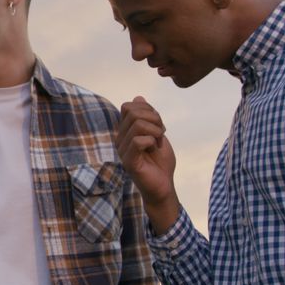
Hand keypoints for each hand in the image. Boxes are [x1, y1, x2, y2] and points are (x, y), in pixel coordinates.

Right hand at [117, 96, 180, 233]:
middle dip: (153, 117)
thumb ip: (149, 117)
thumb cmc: (160, 163)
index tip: (158, 123)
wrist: (163, 186)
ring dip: (155, 130)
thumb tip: (138, 97)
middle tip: (161, 132)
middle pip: (133, 112)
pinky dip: (151, 141)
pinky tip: (154, 149)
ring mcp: (123, 149)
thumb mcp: (158, 134)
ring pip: (137, 124)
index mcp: (126, 131)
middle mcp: (120, 138)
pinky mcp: (129, 161)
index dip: (147, 109)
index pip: (129, 106)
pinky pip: (138, 141)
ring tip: (158, 141)